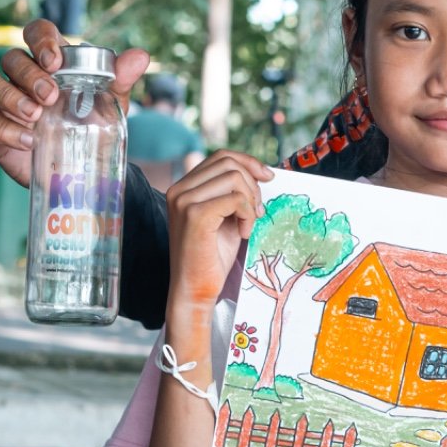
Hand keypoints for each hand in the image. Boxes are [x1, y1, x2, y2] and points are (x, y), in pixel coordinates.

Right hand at [0, 19, 149, 185]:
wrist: (82, 167)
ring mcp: (4, 99)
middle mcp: (22, 75)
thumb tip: (141, 56)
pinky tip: (28, 140)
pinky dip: (5, 128)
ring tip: (36, 116)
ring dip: (10, 97)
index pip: (36, 31)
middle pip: (11, 58)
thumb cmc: (91, 124)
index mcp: (50, 60)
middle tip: (50, 97)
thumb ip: (121, 78)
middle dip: (28, 75)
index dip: (40, 40)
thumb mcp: (111, 102)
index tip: (54, 61)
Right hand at [165, 150, 273, 319]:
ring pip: (234, 178)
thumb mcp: (225, 216)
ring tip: (248, 224)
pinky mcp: (195, 215)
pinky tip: (242, 233)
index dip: (248, 162)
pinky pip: (236, 199)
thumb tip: (262, 171)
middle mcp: (179, 190)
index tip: (268, 177)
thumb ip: (233, 192)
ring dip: (250, 201)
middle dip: (252, 184)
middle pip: (229, 163)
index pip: (221, 157)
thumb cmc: (212, 256)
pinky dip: (247, 214)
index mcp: (184, 187)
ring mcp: (184, 201)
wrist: (195, 289)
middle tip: (256, 211)